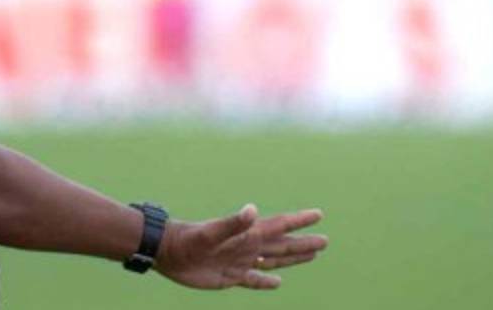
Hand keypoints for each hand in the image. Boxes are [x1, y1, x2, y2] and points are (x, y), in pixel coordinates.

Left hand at [155, 205, 327, 290]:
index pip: (278, 226)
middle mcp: (247, 246)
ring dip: (292, 259)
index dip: (298, 221)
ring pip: (273, 260)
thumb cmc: (188, 239)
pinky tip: (277, 283)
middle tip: (325, 240)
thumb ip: (232, 222)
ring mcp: (240, 261)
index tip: (318, 213)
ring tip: (311, 255)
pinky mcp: (230, 277)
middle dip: (303, 243)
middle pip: (282, 245)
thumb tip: (253, 210)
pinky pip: (254, 280)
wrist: (167, 253)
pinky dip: (266, 282)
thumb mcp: (211, 232)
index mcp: (247, 234)